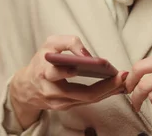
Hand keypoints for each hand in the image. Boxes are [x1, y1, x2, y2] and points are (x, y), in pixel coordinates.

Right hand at [10, 35, 127, 128]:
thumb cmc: (41, 61)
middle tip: (122, 77)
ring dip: (108, 92)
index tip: (92, 63)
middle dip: (105, 86)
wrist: (27, 87)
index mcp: (44, 72)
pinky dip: (102, 95)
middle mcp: (51, 91)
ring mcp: (59, 103)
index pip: (57, 73)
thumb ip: (68, 42)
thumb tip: (88, 55)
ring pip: (88, 100)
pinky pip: (87, 102)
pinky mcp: (65, 108)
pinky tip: (115, 88)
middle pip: (82, 93)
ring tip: (124, 82)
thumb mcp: (49, 44)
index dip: (72, 70)